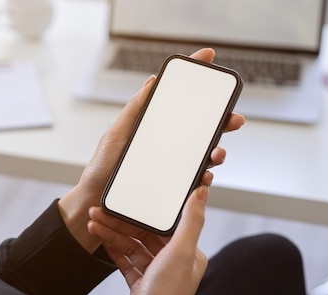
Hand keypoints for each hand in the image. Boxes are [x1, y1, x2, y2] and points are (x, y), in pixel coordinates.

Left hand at [58, 48, 244, 252]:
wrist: (93, 204)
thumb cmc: (101, 170)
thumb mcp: (115, 136)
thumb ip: (134, 111)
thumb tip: (152, 81)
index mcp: (154, 128)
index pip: (179, 101)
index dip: (195, 79)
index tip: (209, 58)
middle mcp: (167, 146)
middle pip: (200, 129)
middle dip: (222, 121)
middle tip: (233, 119)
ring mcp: (171, 167)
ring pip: (203, 155)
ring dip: (217, 152)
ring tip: (217, 153)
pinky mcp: (172, 189)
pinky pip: (194, 182)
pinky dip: (204, 178)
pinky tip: (205, 176)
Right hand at [87, 186, 209, 294]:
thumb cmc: (168, 294)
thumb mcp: (181, 251)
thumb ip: (191, 220)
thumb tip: (202, 191)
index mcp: (188, 252)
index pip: (163, 224)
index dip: (143, 211)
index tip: (126, 200)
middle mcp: (174, 261)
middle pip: (144, 233)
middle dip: (121, 222)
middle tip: (100, 211)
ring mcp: (156, 273)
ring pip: (132, 246)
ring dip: (112, 233)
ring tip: (93, 223)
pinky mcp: (141, 283)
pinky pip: (125, 260)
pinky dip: (113, 249)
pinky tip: (100, 238)